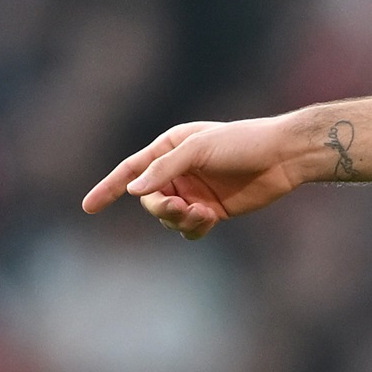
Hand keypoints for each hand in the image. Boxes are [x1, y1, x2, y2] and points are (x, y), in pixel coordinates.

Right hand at [82, 114, 314, 238]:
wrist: (283, 157)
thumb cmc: (241, 142)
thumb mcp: (199, 149)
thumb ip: (165, 168)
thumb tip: (134, 191)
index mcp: (168, 149)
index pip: (130, 171)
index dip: (108, 188)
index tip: (88, 207)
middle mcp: (177, 172)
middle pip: (149, 200)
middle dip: (160, 207)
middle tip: (179, 207)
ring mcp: (194, 193)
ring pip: (168, 218)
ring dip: (179, 220)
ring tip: (202, 213)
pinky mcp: (212, 211)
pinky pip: (190, 229)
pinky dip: (194, 228)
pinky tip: (210, 218)